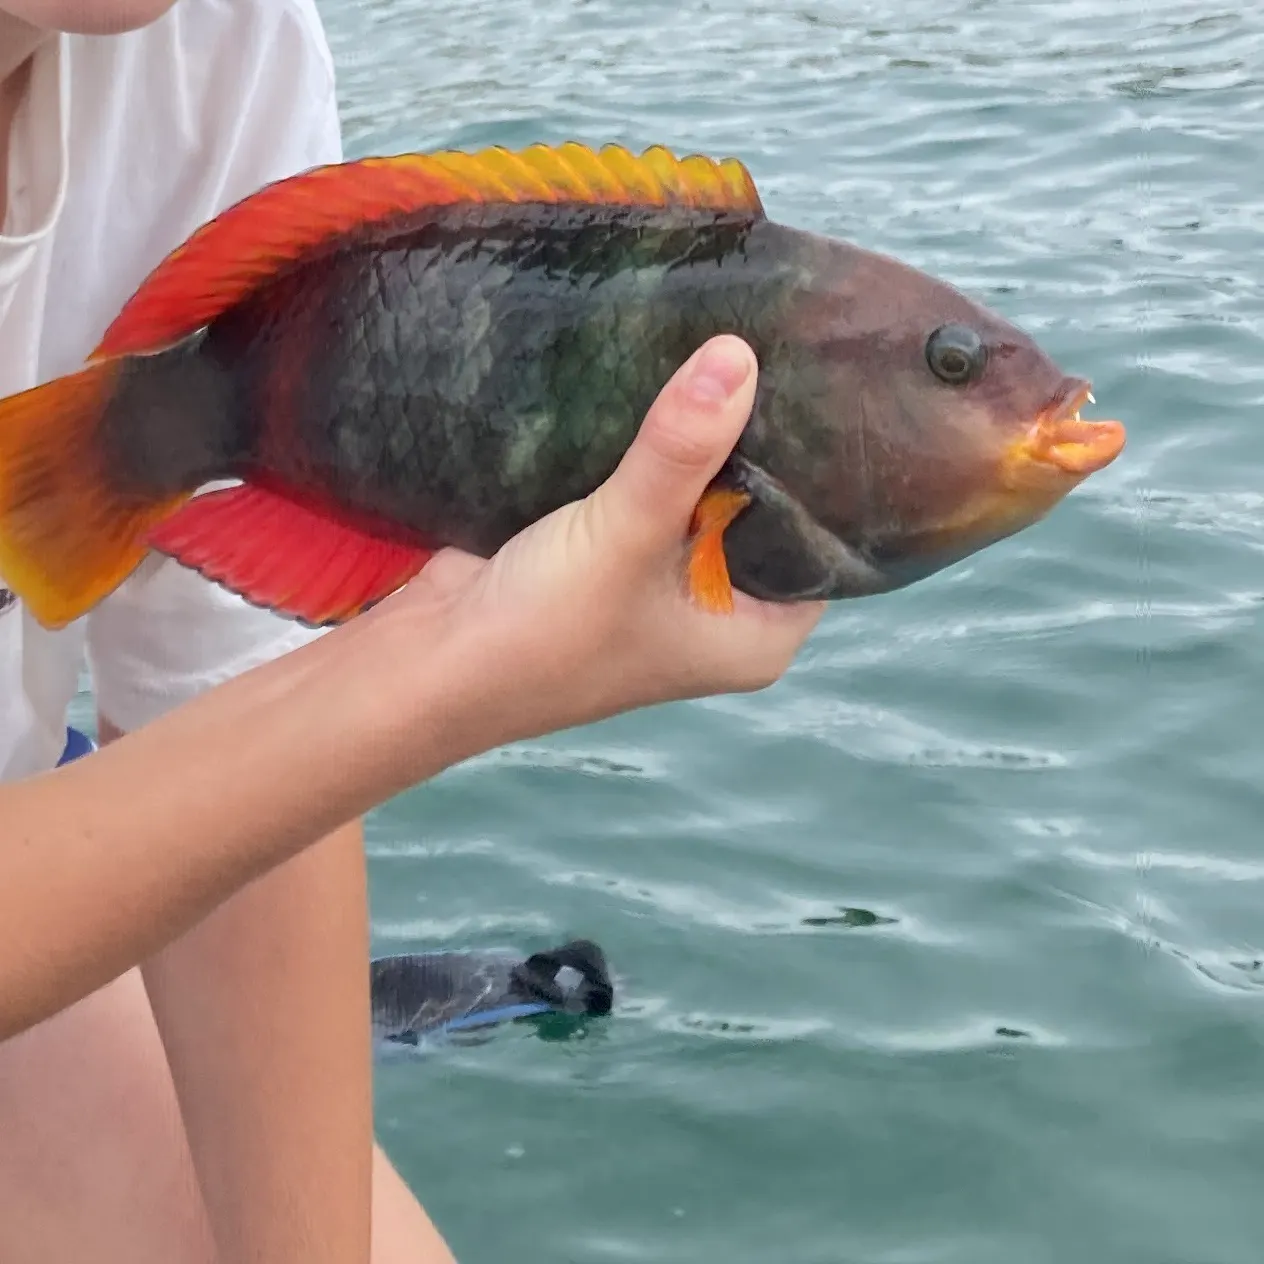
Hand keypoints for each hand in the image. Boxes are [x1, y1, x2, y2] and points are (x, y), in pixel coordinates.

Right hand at [365, 335, 825, 748]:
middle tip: (793, 344)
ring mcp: (668, 579)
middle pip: (769, 509)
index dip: (837, 475)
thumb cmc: (544, 631)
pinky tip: (674, 371)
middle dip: (767, 441)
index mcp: (755, 634)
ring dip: (709, 435)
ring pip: (709, 491)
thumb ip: (681, 450)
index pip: (831, 543)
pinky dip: (659, 443)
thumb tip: (739, 355)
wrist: (430, 664)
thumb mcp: (626, 536)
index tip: (842, 388)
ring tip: (743, 337)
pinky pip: (658, 484)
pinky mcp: (617, 548)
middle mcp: (722, 609)